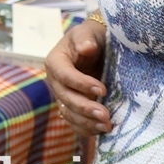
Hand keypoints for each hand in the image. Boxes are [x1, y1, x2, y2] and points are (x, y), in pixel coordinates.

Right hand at [45, 20, 110, 136]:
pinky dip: (86, 129)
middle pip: (66, 98)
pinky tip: (102, 131)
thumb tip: (87, 48)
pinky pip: (74, 122)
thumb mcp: (88, 32)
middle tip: (106, 115)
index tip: (102, 89)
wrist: (96, 48)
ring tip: (107, 126)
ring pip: (69, 113)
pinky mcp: (72, 107)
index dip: (80, 84)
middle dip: (85, 108)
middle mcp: (56, 81)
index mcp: (55, 61)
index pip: (64, 75)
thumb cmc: (92, 37)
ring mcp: (63, 95)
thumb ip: (85, 38)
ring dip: (86, 122)